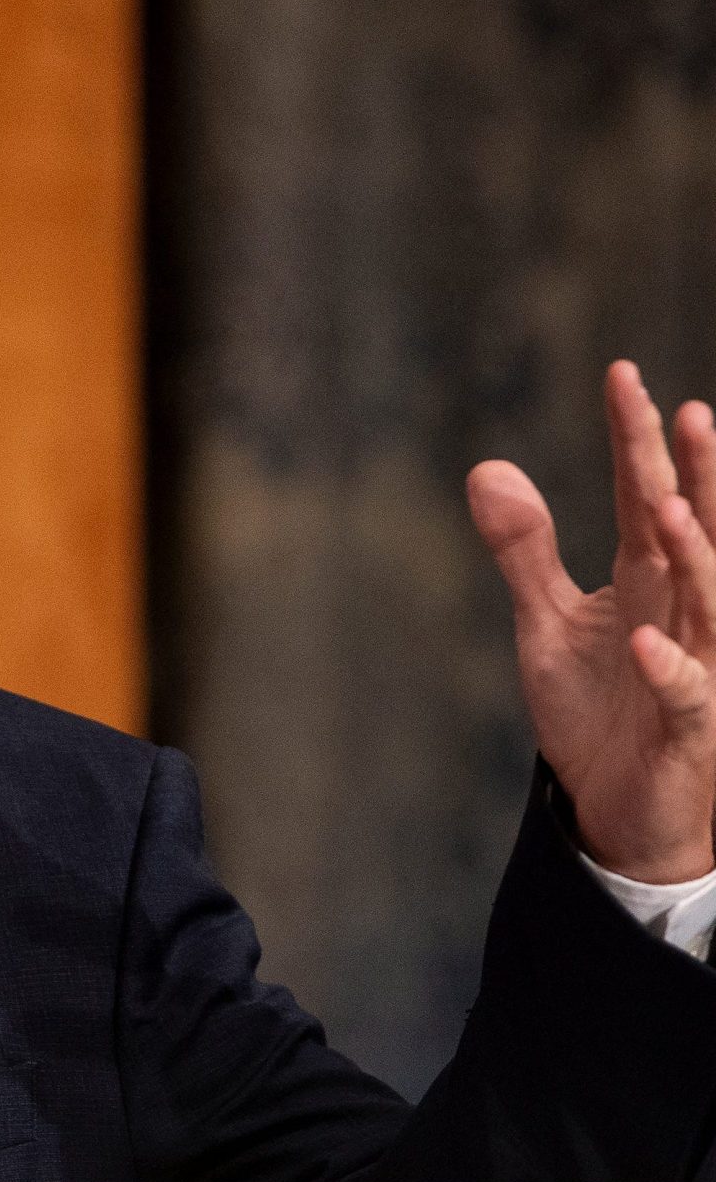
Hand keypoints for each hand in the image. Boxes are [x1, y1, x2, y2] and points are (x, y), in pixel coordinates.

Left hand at [469, 361, 715, 882]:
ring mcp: (695, 666)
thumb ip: (524, 549)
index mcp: (647, 579)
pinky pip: (686, 693)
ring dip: (693, 554)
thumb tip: (488, 469)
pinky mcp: (689, 728)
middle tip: (691, 411)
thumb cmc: (598, 709)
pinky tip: (642, 639)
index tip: (623, 375)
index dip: (636, 441)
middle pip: (691, 533)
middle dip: (695, 476)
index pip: (643, 496)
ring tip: (666, 505)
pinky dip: (669, 666)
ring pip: (709, 602)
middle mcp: (680, 611)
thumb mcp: (548, 622)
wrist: (619, 806)